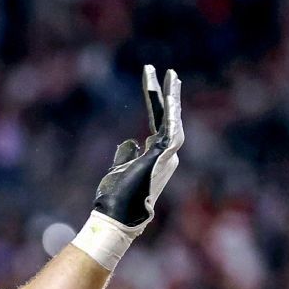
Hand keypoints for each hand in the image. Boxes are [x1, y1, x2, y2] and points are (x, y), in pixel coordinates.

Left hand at [91, 65, 183, 233]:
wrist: (116, 216)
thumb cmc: (115, 198)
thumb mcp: (118, 169)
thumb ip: (126, 154)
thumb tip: (131, 141)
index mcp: (155, 155)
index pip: (157, 122)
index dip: (155, 102)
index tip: (153, 83)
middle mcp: (165, 154)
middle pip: (167, 117)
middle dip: (166, 94)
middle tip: (167, 72)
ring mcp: (167, 155)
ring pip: (172, 120)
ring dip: (171, 98)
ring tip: (170, 77)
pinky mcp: (164, 157)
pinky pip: (171, 129)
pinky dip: (171, 112)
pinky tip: (170, 95)